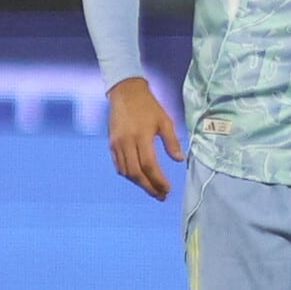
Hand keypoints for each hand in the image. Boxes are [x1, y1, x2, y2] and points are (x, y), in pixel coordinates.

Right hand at [107, 77, 184, 200]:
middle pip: (136, 173)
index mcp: (141, 136)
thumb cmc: (149, 106)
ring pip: (126, 172)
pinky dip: (129, 175)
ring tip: (153, 189)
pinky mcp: (111, 145)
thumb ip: (172, 141)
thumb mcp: (165, 121)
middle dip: (149, 187)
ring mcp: (117, 145)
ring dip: (139, 183)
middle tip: (161, 195)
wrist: (126, 93)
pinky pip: (118, 165)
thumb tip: (179, 160)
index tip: (167, 189)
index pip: (149, 165)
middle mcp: (126, 143)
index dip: (158, 180)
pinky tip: (139, 178)